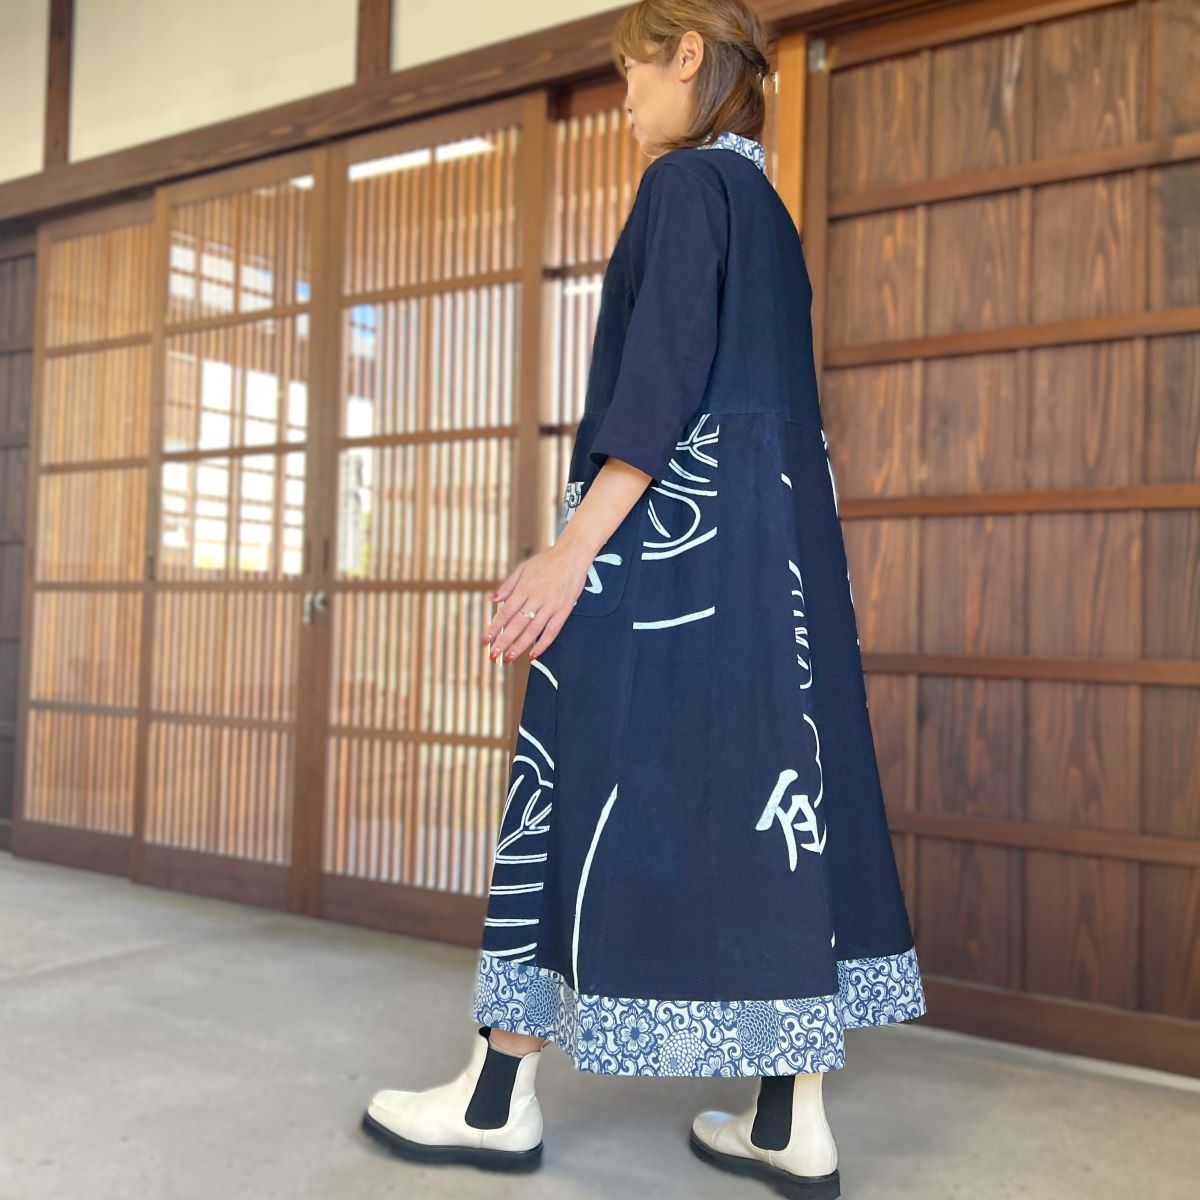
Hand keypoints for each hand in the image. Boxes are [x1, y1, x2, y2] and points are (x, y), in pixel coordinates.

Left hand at [483, 541, 591, 662]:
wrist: (572, 555)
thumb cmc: (546, 561)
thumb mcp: (523, 568)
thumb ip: (508, 586)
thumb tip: (492, 600)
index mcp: (524, 588)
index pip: (505, 612)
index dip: (494, 628)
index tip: (485, 640)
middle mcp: (536, 598)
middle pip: (517, 625)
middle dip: (504, 642)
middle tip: (493, 656)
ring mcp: (551, 605)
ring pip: (533, 631)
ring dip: (520, 646)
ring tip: (509, 658)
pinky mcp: (564, 610)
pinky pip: (552, 631)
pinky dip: (542, 644)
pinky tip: (533, 655)